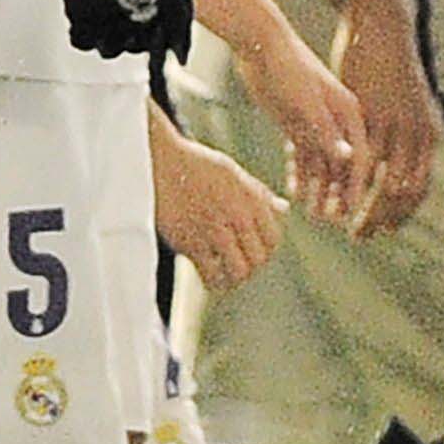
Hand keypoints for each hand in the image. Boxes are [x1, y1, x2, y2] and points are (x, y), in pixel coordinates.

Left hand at [33, 0, 193, 61]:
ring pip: (109, 50)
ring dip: (112, 45)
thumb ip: (180, 14)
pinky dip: (83, 38)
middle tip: (134, 28)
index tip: (156, 49)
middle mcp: (130, 18)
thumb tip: (181, 61)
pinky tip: (86, 24)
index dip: (159, 53)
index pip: (160, 44)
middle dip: (135, 44)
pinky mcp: (78, 13)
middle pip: (135, 49)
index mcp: (155, 12)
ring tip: (111, 26)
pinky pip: (80, 40)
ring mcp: (103, 17)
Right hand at [151, 115, 285, 291]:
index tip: (252, 250)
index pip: (273, 240)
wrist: (159, 163)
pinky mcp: (192, 244)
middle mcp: (237, 216)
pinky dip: (213, 281)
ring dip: (233, 276)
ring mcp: (215, 231)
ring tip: (224, 272)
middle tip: (236, 263)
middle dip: (251, 266)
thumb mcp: (234, 173)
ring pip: (239, 272)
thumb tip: (284, 209)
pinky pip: (212, 276)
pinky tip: (208, 273)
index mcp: (251, 199)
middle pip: (259, 259)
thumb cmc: (196, 166)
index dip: (265, 249)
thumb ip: (260, 194)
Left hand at [233, 16, 368, 225]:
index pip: (360, 157)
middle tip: (331, 220)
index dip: (357, 186)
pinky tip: (296, 195)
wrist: (260, 44)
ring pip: (322, 164)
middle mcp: (337, 120)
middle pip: (343, 164)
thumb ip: (327, 132)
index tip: (351, 211)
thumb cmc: (288, 68)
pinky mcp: (297, 123)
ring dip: (321, 189)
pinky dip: (301, 175)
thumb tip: (350, 161)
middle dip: (339, 193)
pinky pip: (303, 156)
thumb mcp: (307, 103)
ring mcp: (316, 122)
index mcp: (349, 112)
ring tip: (315, 214)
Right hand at [332, 1, 439, 236]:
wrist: (384, 29)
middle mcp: (416, 135)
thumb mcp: (405, 109)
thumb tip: (396, 171)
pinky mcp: (371, 115)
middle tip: (361, 236)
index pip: (417, 191)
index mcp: (426, 137)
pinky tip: (331, 193)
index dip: (400, 214)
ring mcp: (395, 126)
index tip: (382, 231)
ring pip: (381, 180)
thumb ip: (401, 141)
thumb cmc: (389, 70)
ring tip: (343, 222)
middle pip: (401, 192)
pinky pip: (360, 158)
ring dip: (362, 206)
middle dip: (379, 218)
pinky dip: (346, 181)